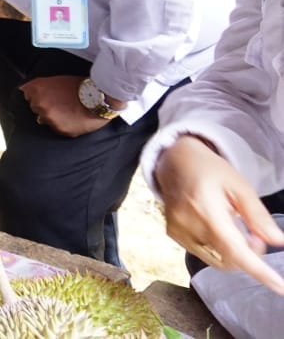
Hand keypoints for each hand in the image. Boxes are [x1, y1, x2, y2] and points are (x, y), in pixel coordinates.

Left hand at [18, 75, 109, 136]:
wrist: (100, 96)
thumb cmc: (81, 86)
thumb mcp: (57, 79)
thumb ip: (41, 87)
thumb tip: (25, 91)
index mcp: (37, 89)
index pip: (26, 94)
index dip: (37, 95)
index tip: (46, 95)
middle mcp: (39, 104)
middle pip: (34, 107)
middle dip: (44, 106)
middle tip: (61, 103)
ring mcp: (48, 117)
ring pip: (44, 119)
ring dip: (52, 117)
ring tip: (68, 111)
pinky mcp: (59, 129)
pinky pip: (56, 128)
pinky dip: (62, 125)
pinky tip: (72, 118)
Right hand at [154, 134, 283, 294]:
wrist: (175, 160)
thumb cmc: (210, 170)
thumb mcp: (239, 185)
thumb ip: (257, 214)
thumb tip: (277, 240)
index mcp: (205, 208)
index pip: (234, 249)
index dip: (257, 270)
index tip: (278, 286)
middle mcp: (187, 224)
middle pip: (228, 259)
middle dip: (248, 254)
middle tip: (254, 233)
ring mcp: (177, 231)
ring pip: (216, 260)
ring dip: (233, 252)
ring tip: (234, 227)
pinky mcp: (173, 235)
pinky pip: (204, 253)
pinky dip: (218, 247)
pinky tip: (218, 227)